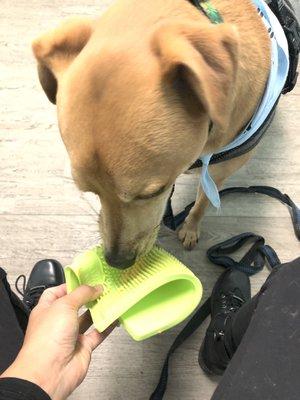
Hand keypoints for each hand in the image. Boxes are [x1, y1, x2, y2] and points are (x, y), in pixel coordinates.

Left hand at [1, 284, 114, 399]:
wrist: (50, 371)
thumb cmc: (48, 336)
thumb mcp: (64, 305)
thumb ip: (82, 293)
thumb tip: (96, 287)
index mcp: (47, 309)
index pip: (57, 292)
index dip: (70, 285)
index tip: (86, 279)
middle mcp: (58, 321)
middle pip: (75, 305)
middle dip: (88, 297)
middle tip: (103, 287)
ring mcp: (71, 335)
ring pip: (87, 319)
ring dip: (98, 310)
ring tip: (111, 298)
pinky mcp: (83, 347)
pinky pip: (97, 334)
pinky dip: (106, 326)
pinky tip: (115, 317)